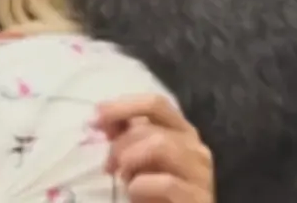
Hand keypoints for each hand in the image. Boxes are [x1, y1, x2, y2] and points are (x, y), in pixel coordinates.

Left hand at [95, 95, 213, 202]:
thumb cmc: (155, 191)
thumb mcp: (138, 158)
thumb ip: (126, 136)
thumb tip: (102, 117)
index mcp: (182, 131)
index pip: (155, 104)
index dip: (123, 107)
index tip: (96, 119)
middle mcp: (195, 146)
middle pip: (151, 128)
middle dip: (121, 145)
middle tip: (109, 166)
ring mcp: (200, 172)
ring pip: (160, 146)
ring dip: (132, 162)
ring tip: (125, 180)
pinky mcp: (199, 197)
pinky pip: (166, 183)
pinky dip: (141, 187)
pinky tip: (135, 193)